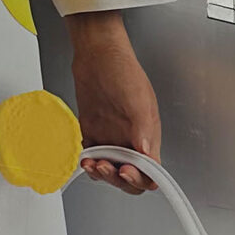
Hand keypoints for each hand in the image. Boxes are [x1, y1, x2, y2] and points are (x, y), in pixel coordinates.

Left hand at [66, 11, 160, 195]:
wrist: (97, 55)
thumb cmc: (123, 70)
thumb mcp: (138, 100)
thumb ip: (143, 128)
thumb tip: (147, 153)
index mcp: (148, 136)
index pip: (151, 171)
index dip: (140, 178)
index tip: (126, 171)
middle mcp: (131, 141)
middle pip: (130, 177)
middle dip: (118, 179)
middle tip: (106, 167)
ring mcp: (112, 138)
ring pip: (111, 170)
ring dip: (102, 174)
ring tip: (92, 164)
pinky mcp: (95, 133)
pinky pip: (94, 157)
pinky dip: (89, 163)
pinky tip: (84, 158)